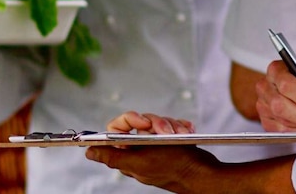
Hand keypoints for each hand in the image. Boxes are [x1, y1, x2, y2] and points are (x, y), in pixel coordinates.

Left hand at [86, 112, 214, 190]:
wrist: (205, 175)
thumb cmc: (176, 168)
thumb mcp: (141, 161)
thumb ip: (113, 156)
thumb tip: (89, 152)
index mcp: (129, 155)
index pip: (116, 130)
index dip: (128, 120)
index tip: (143, 121)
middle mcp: (141, 150)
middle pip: (140, 123)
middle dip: (156, 122)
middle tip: (167, 131)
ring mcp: (157, 145)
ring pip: (157, 122)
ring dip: (171, 125)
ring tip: (181, 134)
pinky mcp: (171, 142)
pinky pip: (171, 125)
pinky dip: (180, 127)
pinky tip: (186, 131)